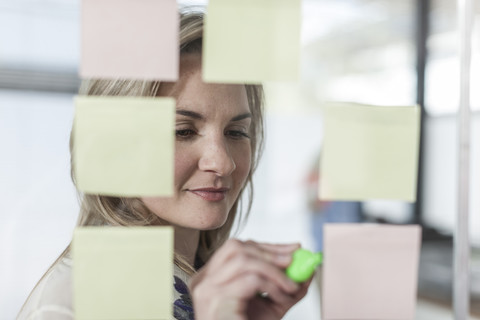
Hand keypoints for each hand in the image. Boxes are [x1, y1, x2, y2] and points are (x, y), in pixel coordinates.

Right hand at [189, 239, 311, 319]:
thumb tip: (308, 270)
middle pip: (236, 247)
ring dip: (274, 271)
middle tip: (294, 262)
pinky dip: (272, 286)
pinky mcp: (216, 300)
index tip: (293, 249)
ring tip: (290, 287)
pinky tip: (282, 299)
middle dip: (270, 252)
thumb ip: (287, 287)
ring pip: (243, 260)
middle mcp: (203, 281)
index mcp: (211, 278)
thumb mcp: (272, 307)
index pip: (236, 248)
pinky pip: (250, 280)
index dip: (267, 247)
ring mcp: (206, 290)